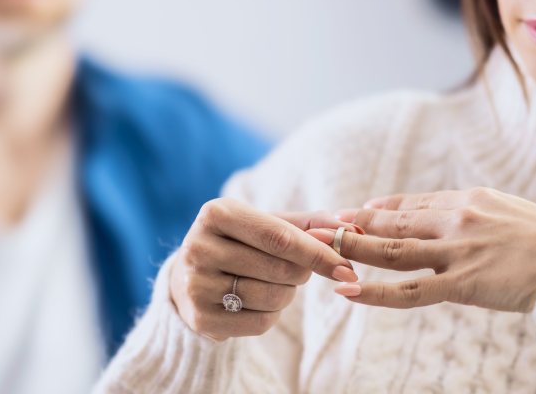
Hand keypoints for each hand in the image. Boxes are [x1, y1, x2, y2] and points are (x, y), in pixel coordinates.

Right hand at [170, 198, 362, 341]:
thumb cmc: (238, 244)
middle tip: (297, 271)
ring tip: (273, 284)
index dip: (318, 254)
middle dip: (301, 274)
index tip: (346, 268)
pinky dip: (272, 315)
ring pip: (272, 298)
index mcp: (216, 213)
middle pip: (279, 270)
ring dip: (287, 294)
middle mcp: (199, 247)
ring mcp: (196, 284)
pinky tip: (258, 303)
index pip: (280, 237)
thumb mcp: (265, 223)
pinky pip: (260, 323)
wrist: (186, 277)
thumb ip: (308, 224)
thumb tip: (349, 229)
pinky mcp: (200, 317)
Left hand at [311, 187, 535, 312]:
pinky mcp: (465, 283)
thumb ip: (480, 216)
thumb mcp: (513, 215)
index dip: (379, 209)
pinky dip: (376, 290)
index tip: (354, 211)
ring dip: (352, 249)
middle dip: (352, 224)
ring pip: (392, 250)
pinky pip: (411, 290)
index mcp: (470, 199)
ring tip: (321, 249)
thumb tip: (460, 219)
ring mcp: (459, 250)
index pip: (412, 204)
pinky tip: (348, 290)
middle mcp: (458, 218)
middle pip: (393, 221)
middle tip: (319, 224)